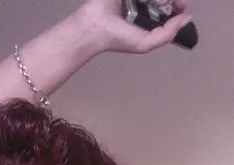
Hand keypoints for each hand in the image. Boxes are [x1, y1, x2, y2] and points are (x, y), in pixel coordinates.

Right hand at [78, 0, 192, 53]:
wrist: (94, 27)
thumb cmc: (118, 37)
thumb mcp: (145, 44)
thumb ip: (167, 34)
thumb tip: (187, 18)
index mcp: (150, 20)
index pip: (171, 9)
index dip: (179, 5)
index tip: (181, 4)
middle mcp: (144, 5)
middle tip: (163, 2)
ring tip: (153, 1)